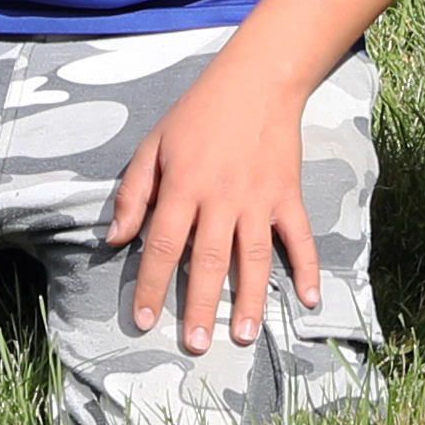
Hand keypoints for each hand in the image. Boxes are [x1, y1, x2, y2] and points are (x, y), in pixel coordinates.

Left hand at [99, 59, 320, 357]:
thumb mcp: (154, 144)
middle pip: (208, 260)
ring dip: (249, 299)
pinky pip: (299, 237)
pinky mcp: (287, 195)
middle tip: (194, 345)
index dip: (150, 285)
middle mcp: (221, 197)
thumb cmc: (198, 112)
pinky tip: (309, 299)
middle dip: (199, 305)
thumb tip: (115, 239)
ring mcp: (259, 198)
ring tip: (242, 335)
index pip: (161, 245)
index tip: (143, 321)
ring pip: (254, 257)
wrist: (257, 80)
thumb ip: (133, 192)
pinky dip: (308, 267)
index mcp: (183, 186)